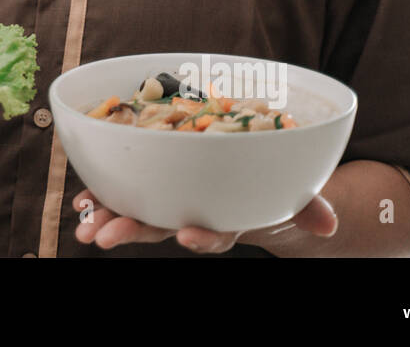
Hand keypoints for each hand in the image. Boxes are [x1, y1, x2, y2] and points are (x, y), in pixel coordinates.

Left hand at [72, 189, 337, 253]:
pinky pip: (123, 188)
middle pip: (161, 227)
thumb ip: (307, 204)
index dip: (203, 238)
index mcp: (226, 217)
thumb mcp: (292, 191)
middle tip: (102, 237)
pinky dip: (101, 194)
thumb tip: (328, 224)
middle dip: (130, 232)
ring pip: (135, 213)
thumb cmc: (268, 182)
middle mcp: (192, 213)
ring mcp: (168, 199)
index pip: (215, 234)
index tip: (188, 237)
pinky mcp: (151, 179)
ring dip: (106, 218)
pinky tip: (81, 200)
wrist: (247, 171)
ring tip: (83, 227)